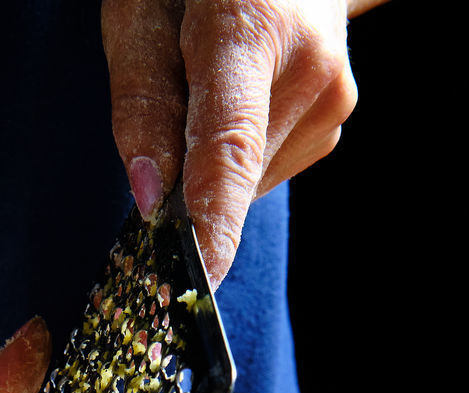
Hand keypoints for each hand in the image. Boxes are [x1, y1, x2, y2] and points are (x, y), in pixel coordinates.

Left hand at [102, 0, 359, 286]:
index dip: (210, 227)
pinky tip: (238, 95)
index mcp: (254, 26)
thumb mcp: (140, 12)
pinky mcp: (333, 121)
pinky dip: (236, 152)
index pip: (228, 151)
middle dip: (183, 171)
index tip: (196, 284)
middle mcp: (309, 70)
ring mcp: (332, 99)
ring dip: (210, 158)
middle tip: (168, 100)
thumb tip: (149, 200)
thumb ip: (140, 102)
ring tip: (210, 79)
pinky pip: (261, 169)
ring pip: (244, 181)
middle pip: (227, 176)